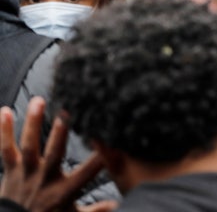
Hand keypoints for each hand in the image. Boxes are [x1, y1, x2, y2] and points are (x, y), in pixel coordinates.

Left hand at [0, 97, 106, 211]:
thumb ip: (97, 210)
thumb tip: (119, 206)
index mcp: (65, 190)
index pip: (88, 171)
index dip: (101, 155)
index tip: (111, 140)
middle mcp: (46, 178)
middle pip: (55, 152)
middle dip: (61, 132)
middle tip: (66, 111)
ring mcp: (27, 172)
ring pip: (30, 145)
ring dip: (33, 122)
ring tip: (39, 101)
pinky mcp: (11, 169)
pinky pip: (6, 148)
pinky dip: (4, 130)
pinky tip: (5, 111)